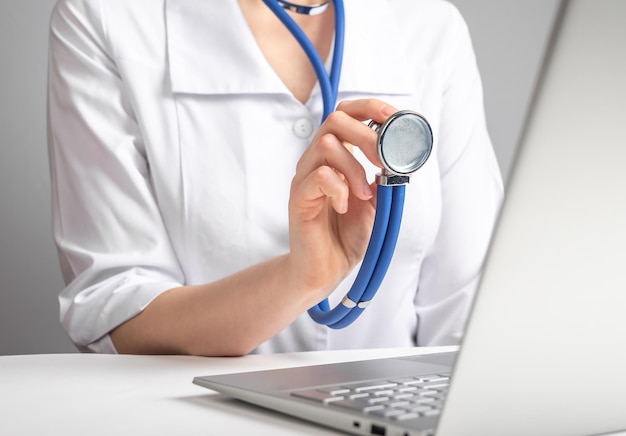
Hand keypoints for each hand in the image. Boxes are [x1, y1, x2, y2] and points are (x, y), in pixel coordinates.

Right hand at [287, 99, 397, 301]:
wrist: (327, 269)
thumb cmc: (347, 235)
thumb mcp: (376, 201)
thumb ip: (384, 176)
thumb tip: (402, 154)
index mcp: (336, 156)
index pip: (345, 113)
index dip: (370, 108)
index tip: (393, 118)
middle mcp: (316, 161)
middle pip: (335, 120)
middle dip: (367, 135)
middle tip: (382, 161)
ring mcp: (305, 178)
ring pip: (326, 146)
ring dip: (354, 169)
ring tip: (364, 195)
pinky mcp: (298, 199)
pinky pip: (318, 177)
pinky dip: (339, 189)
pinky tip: (345, 207)